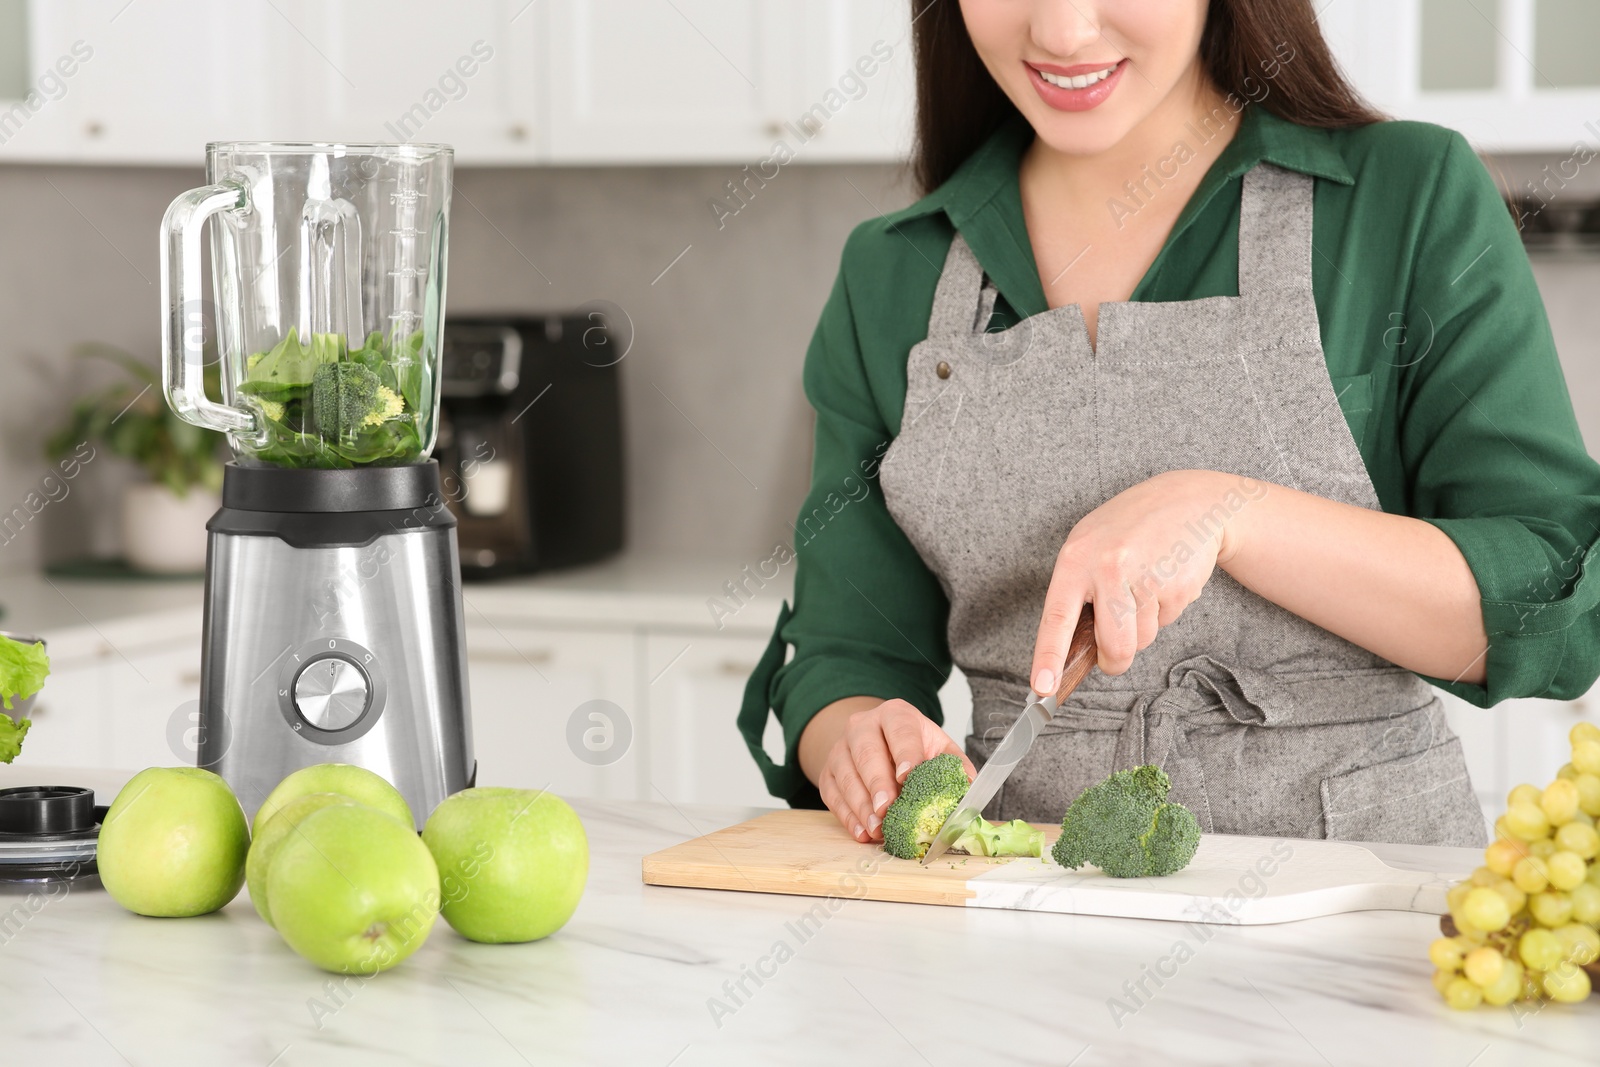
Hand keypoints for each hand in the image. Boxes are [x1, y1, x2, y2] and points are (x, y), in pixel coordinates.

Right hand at [798, 697, 974, 842]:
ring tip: (877, 827)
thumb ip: (954, 765)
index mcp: (895, 715)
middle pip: (866, 752)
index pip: (899, 730)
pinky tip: (862, 832)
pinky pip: (833, 794)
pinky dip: (847, 816)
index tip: (907, 776)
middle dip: (877, 783)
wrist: (874, 741)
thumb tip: (968, 785)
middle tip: (888, 809)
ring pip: (846, 775)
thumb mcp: (937, 747)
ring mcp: (841, 748)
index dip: (904, 752)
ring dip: (861, 805)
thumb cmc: (911, 746)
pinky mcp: (828, 771)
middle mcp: (863, 726)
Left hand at [1030, 469, 1258, 687]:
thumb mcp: (1089, 546)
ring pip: (1141, 640)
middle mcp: (1108, 568)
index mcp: (1076, 559)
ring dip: (1142, 628)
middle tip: (1113, 653)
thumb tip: (1072, 650)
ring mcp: (1146, 577)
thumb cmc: (1129, 529)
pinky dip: (1164, 612)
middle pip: (1113, 646)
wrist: (1189, 501)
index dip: (1049, 657)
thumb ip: (1077, 591)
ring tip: (1143, 587)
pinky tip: (1163, 580)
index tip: (1043, 688)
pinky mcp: (1178, 586)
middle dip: (1114, 661)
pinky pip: (1166, 623)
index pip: (1057, 617)